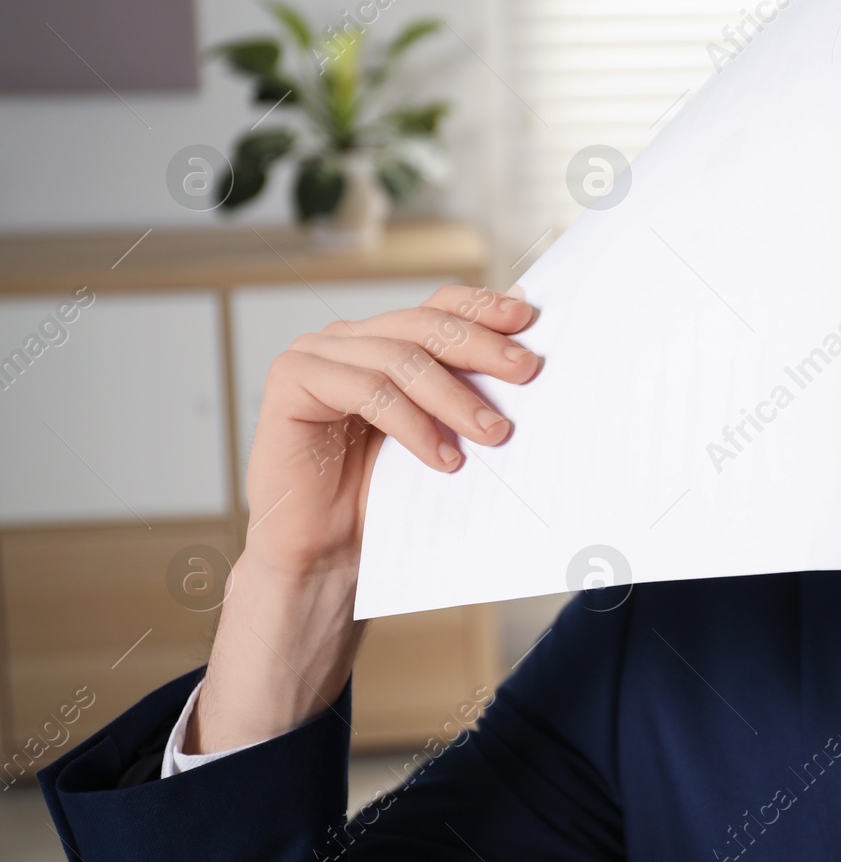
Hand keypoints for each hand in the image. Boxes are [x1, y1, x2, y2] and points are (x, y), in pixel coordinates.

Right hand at [190, 284, 539, 753]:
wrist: (325, 555)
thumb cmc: (381, 497)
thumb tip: (527, 354)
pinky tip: (443, 458)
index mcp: (382, 340)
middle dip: (481, 348)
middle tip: (526, 372)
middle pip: (423, 325)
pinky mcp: (290, 380)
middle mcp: (347, 339)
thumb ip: (467, 391)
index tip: (529, 320)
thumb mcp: (439, 434)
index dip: (483, 307)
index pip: (438, 305)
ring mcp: (314, 355)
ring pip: (399, 359)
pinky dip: (412, 423)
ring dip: (453, 397)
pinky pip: (366, 390)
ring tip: (493, 433)